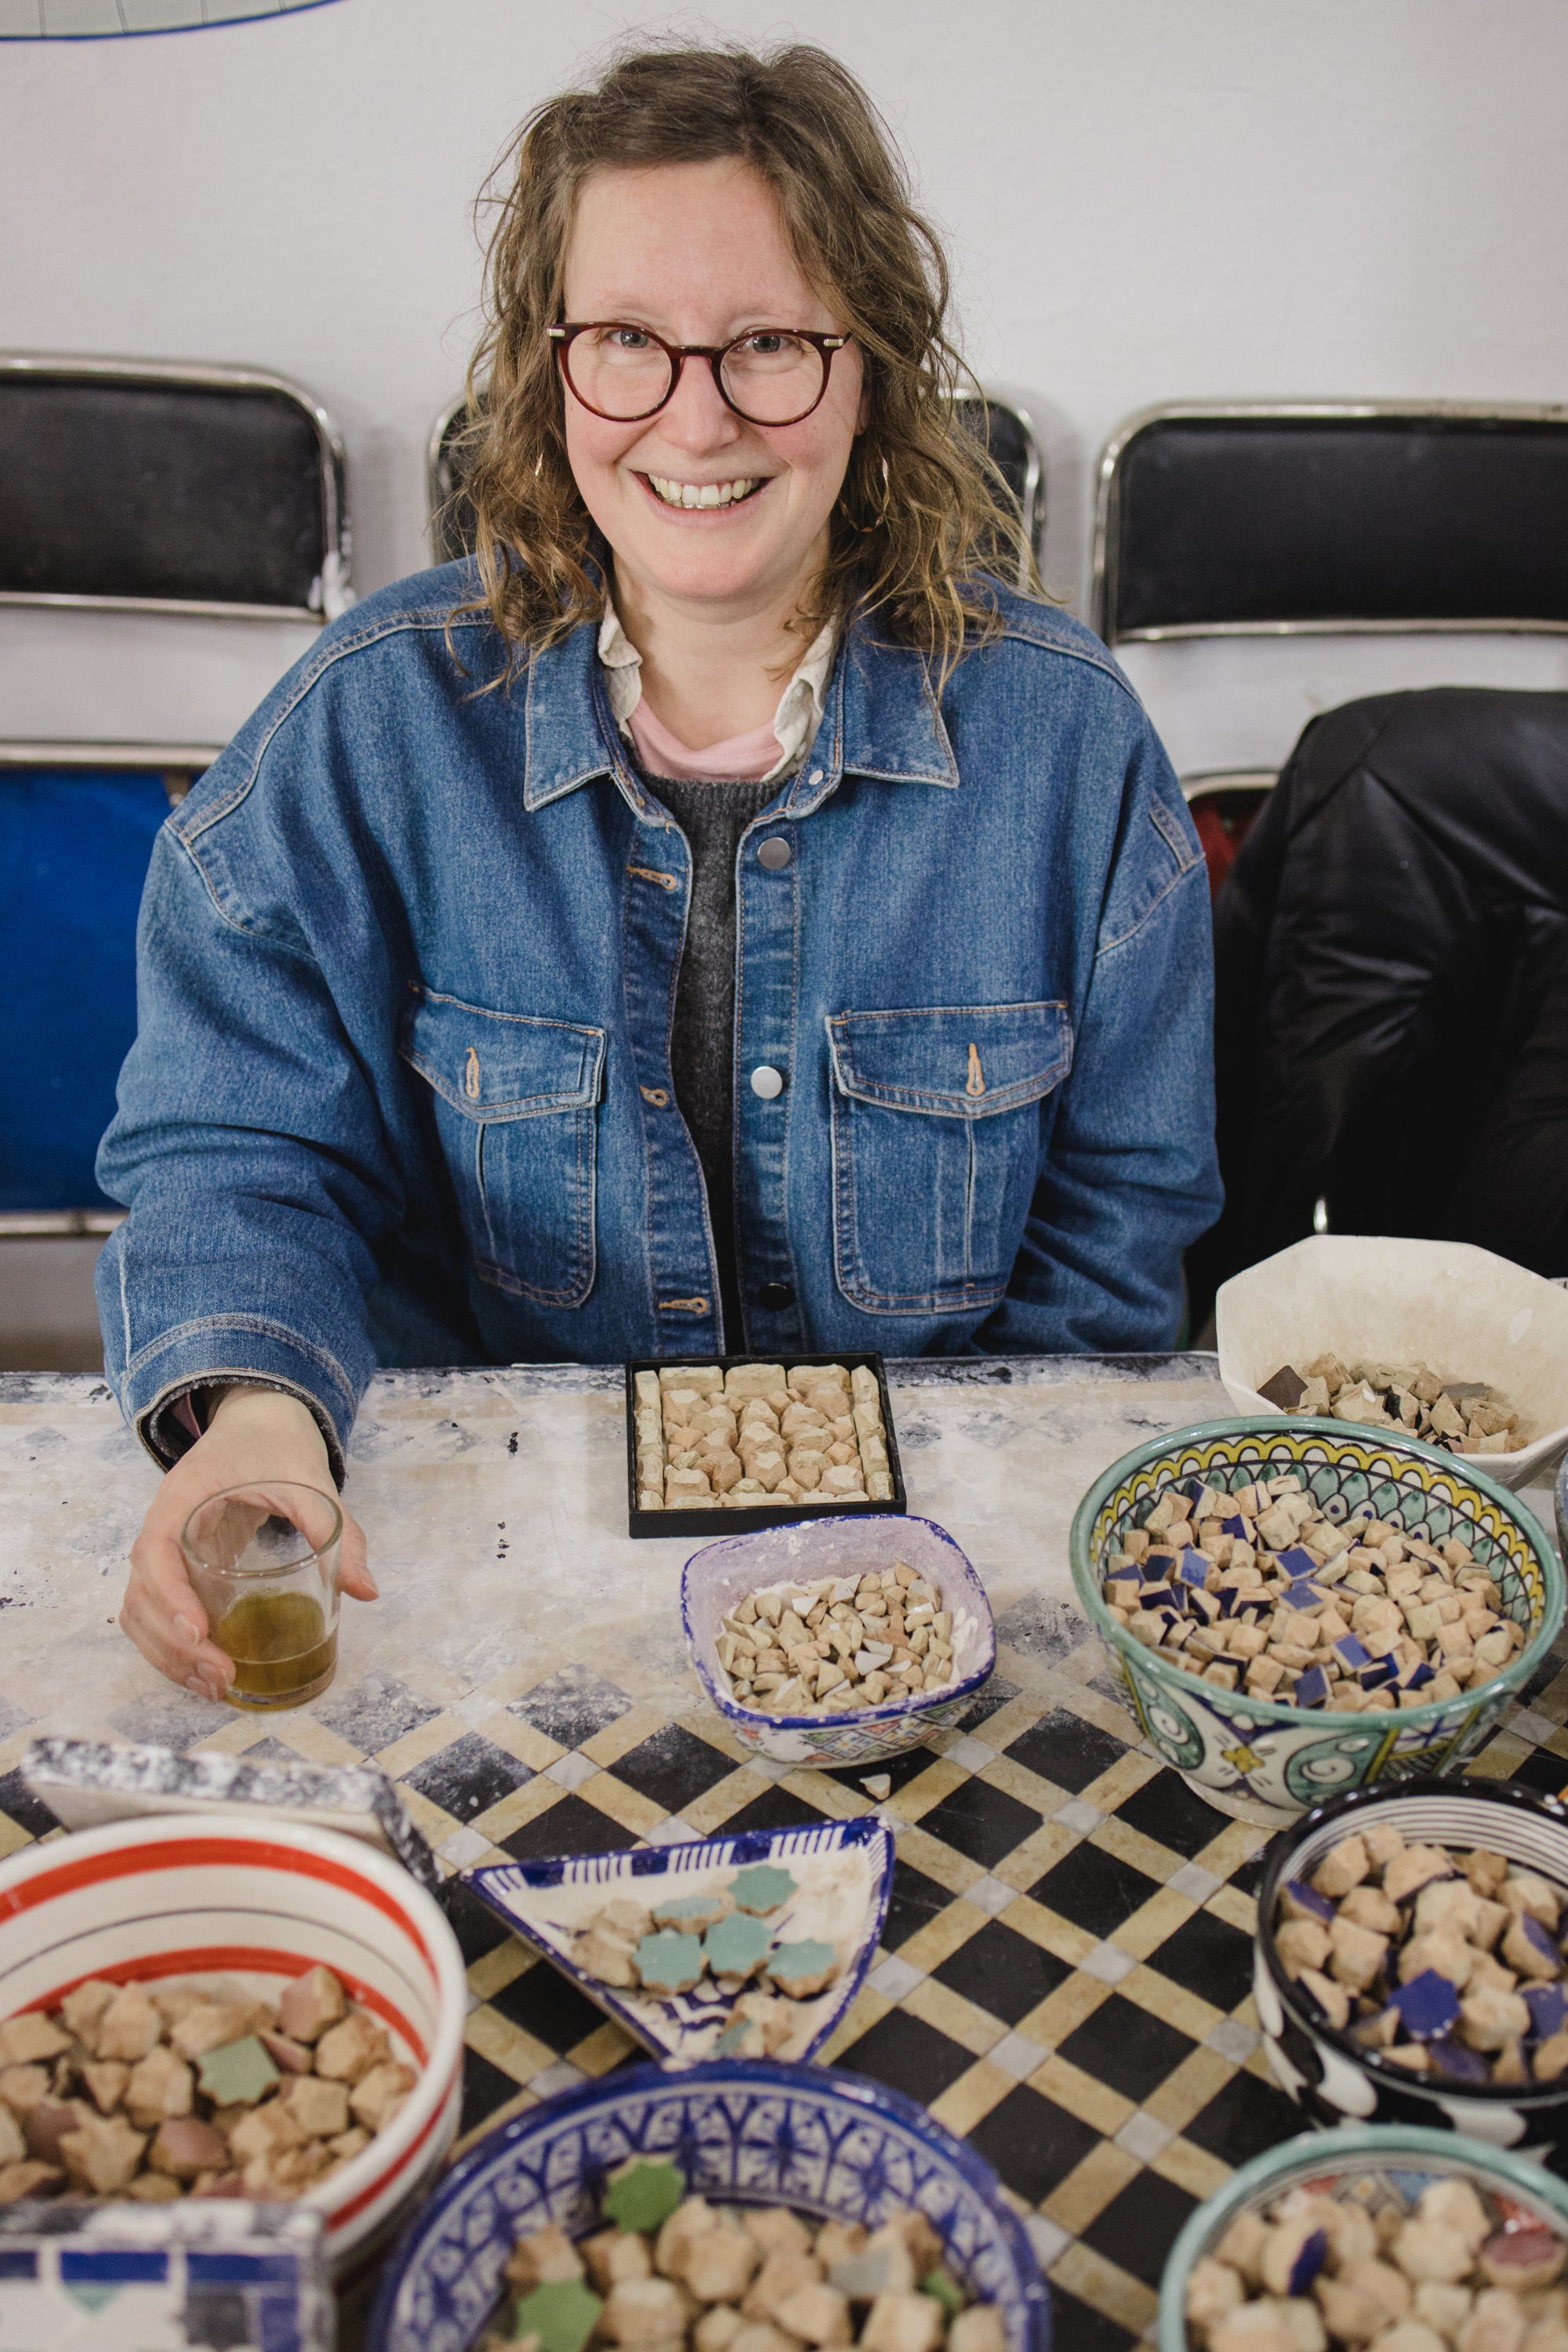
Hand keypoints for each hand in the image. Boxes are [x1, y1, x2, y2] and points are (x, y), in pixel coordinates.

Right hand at [121, 1387, 375, 1698]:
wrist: (258, 1417)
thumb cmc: (277, 1444)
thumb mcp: (312, 1482)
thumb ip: (338, 1532)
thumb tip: (366, 1591)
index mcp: (183, 1498)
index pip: (156, 1552)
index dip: (170, 1597)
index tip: (200, 1634)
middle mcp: (162, 1526)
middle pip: (141, 1595)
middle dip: (173, 1644)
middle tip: (222, 1674)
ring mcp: (165, 1548)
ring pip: (140, 1612)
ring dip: (167, 1655)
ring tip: (215, 1685)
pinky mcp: (177, 1565)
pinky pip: (156, 1611)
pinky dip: (171, 1646)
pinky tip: (205, 1670)